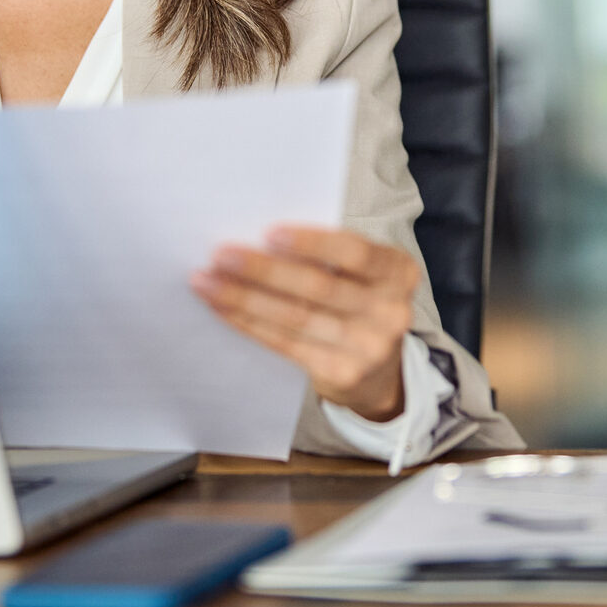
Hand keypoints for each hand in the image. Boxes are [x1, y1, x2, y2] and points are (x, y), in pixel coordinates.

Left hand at [190, 225, 419, 421]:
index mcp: (399, 272)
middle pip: (318, 286)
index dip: (311, 242)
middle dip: (263, 269)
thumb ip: (328, 255)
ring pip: (296, 316)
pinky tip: (222, 308)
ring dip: (244, 297)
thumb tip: (257, 236)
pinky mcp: (341, 373)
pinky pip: (285, 343)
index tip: (267, 232)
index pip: (354, 252)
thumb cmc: (357, 301)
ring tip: (207, 281)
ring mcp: (368, 348)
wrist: (378, 373)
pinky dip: (248, 323)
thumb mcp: (362, 274)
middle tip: (220, 254)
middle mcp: (391, 311)